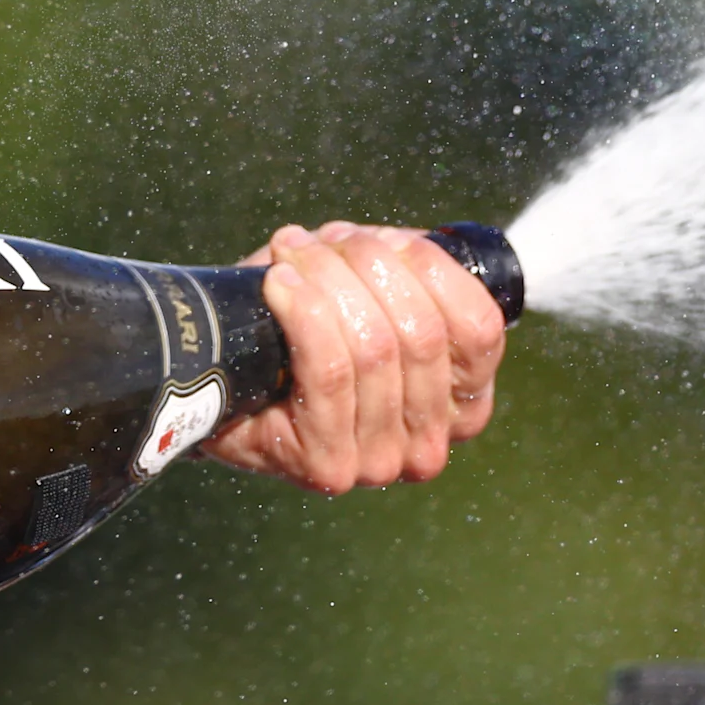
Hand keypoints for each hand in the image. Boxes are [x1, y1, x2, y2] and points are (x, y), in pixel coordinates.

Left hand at [202, 221, 505, 492]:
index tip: (390, 240)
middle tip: (324, 241)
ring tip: (293, 254)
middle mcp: (431, 443)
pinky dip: (304, 314)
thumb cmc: (300, 337)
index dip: (436, 271)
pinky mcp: (328, 465)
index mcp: (461, 403)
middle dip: (370, 265)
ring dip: (328, 280)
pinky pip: (328, 372)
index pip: (479, 330)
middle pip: (421, 332)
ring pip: (372, 347)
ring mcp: (381, 460)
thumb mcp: (364, 294)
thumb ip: (397, 270)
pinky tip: (280, 284)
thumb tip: (402, 243)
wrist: (225, 393)